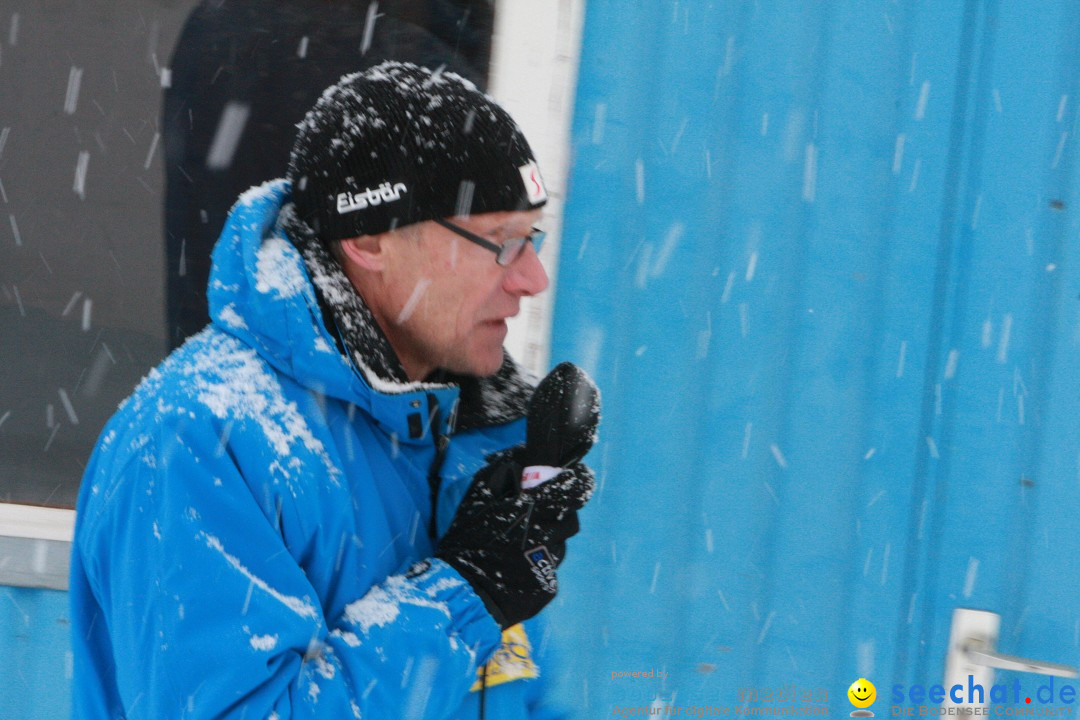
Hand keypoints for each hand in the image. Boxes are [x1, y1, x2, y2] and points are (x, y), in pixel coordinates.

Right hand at [436, 449, 593, 627]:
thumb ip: (504, 469)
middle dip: (557, 514)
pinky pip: (550, 567)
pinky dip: (537, 564)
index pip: (574, 488)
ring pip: (559, 543)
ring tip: (520, 547)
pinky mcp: (549, 585)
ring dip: (547, 540)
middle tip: (536, 516)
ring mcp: (551, 562)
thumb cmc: (468, 540)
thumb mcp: (478, 496)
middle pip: (570, 517)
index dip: (578, 480)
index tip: (575, 477)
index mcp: (534, 509)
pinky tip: (517, 568)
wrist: (462, 592)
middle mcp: (549, 534)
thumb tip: (526, 452)